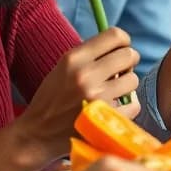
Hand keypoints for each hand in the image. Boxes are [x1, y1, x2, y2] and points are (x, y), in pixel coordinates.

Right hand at [17, 28, 141, 160]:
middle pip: (129, 55)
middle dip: (129, 63)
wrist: (36, 135)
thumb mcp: (63, 68)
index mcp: (74, 58)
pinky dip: (128, 107)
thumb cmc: (51, 100)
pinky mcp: (104, 117)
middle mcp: (85, 75)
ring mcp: (96, 97)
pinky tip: (114, 108)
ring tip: (113, 92)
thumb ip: (89, 55)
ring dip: (127, 86)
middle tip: (120, 72)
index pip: (115, 35)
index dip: (124, 42)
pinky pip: (134, 104)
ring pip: (133, 80)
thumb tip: (120, 47)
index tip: (120, 51)